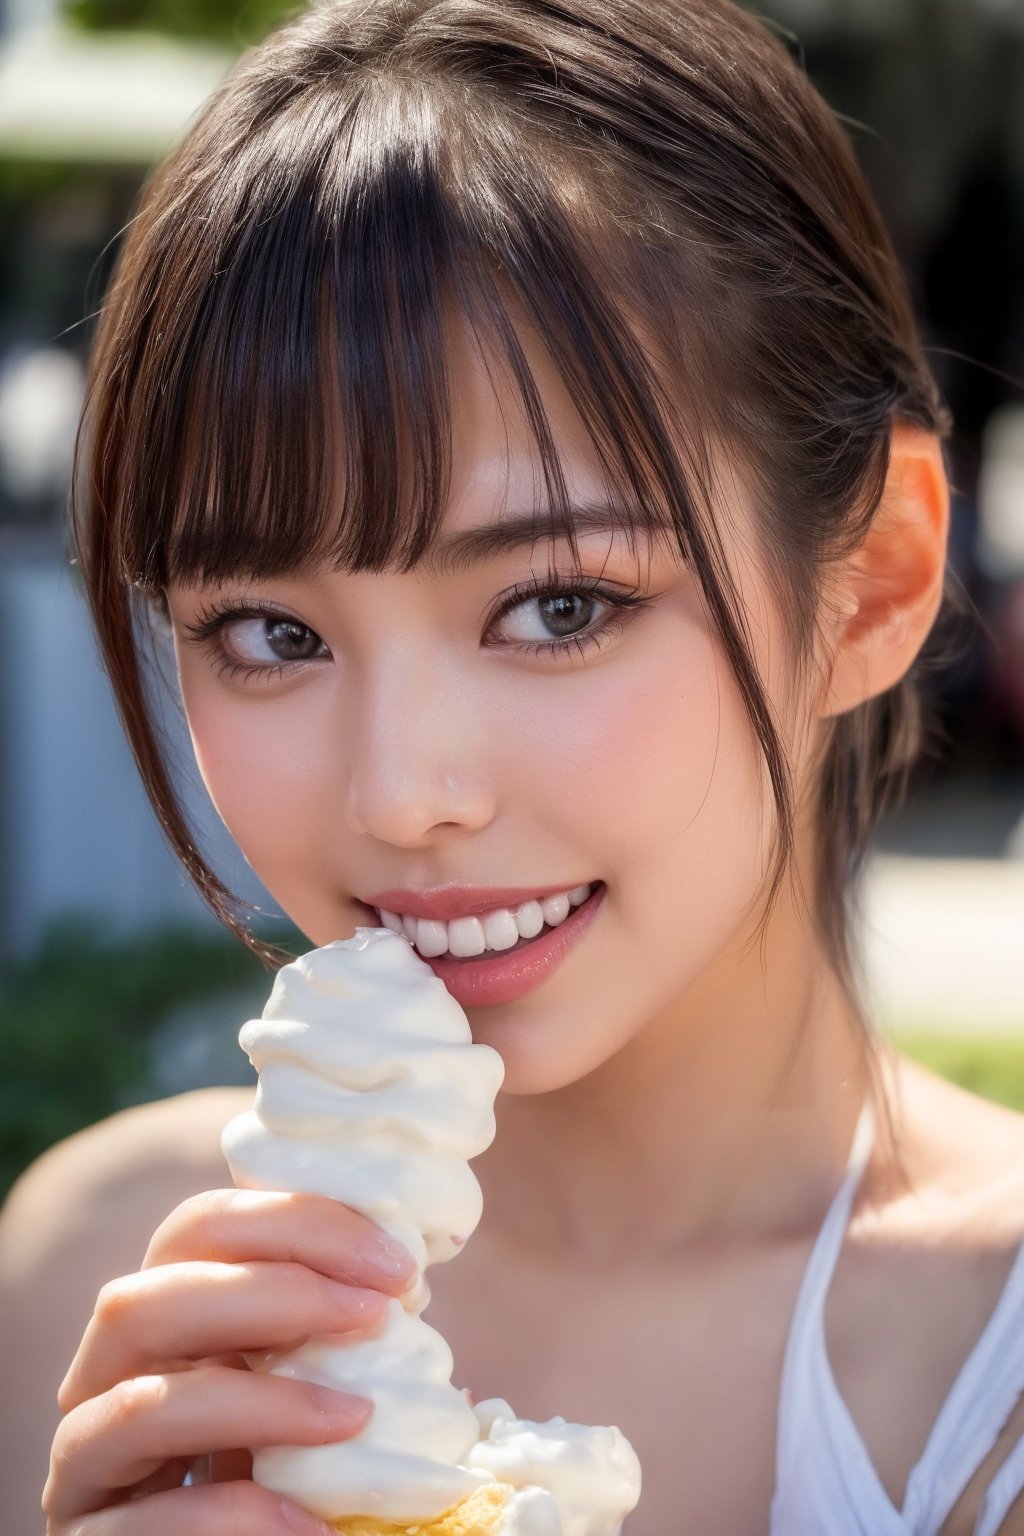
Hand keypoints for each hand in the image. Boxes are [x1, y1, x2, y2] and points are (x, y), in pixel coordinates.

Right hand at [43, 1188, 416, 1534]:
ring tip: (354, 1417)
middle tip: (373, 1312)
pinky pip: (144, 1527)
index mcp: (161, 1315)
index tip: (396, 1263)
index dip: (296, 1225)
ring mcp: (83, 1466)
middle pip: (140, 1300)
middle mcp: (104, 1378)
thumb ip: (324, 1330)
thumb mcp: (301, 1382)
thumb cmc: (282, 1465)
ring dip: (254, 1402)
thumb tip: (402, 1282)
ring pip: (134, 1408)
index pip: (200, 1229)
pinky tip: (313, 1526)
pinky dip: (235, 1518)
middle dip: (268, 1292)